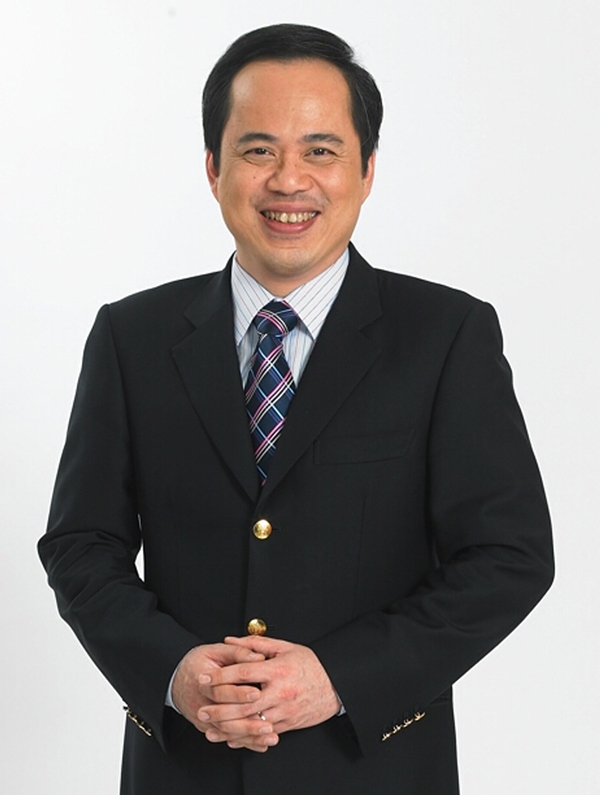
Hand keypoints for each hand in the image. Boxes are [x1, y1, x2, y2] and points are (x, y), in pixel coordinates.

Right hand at [171, 643, 277, 751]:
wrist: (175, 679)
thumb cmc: (199, 662)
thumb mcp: (215, 650)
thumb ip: (238, 652)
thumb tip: (260, 658)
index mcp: (203, 681)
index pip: (221, 690)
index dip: (239, 692)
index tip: (258, 694)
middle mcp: (201, 703)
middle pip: (225, 717)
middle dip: (249, 722)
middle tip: (268, 724)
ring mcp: (203, 719)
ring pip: (228, 731)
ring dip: (250, 736)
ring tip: (270, 737)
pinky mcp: (208, 728)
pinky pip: (227, 737)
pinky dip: (245, 742)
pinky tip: (261, 744)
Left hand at [197, 635, 340, 747]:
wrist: (337, 685)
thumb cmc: (311, 664)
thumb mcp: (286, 648)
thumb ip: (256, 644)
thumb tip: (231, 640)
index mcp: (277, 670)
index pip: (243, 672)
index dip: (221, 676)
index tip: (204, 678)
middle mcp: (280, 692)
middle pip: (244, 703)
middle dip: (219, 709)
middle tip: (201, 711)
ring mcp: (284, 710)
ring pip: (252, 723)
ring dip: (228, 728)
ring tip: (210, 729)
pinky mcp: (289, 724)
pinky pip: (264, 734)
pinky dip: (246, 738)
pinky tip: (231, 738)